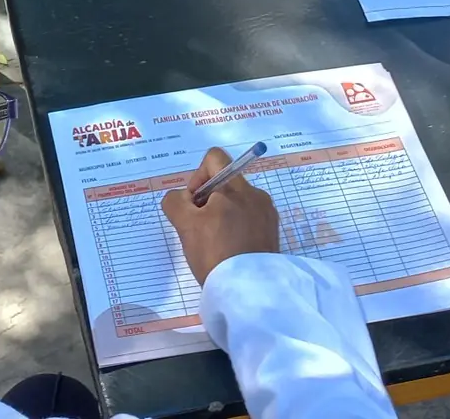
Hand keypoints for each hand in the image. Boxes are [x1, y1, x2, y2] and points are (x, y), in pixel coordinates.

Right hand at [160, 148, 280, 283]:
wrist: (250, 291)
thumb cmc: (215, 253)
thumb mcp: (185, 226)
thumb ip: (176, 202)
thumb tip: (182, 198)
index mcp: (236, 187)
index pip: (214, 159)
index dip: (196, 177)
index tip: (194, 205)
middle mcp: (256, 195)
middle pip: (224, 183)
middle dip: (207, 202)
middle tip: (200, 228)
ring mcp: (267, 215)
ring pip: (236, 204)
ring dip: (222, 216)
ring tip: (216, 244)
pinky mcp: (273, 234)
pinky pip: (249, 221)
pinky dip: (237, 230)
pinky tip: (231, 252)